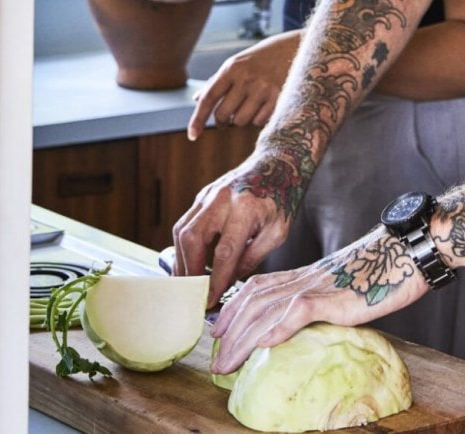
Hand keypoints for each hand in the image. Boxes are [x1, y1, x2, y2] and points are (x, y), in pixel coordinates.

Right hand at [171, 146, 309, 309]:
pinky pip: (185, 224)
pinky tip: (188, 263)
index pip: (225, 251)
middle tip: (193, 295)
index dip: (216, 279)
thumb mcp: (278, 233)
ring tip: (188, 283)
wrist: (276, 164)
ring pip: (183, 231)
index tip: (211, 300)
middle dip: (190, 271)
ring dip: (182, 260)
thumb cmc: (282, 199)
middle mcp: (223, 199)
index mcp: (247, 209)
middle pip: (194, 239)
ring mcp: (208, 195)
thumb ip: (253, 257)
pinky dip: (183, 247)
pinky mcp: (201, 196)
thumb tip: (229, 280)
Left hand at [187, 32, 300, 139]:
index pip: (209, 98)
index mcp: (232, 68)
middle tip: (226, 117)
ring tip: (251, 103)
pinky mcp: (280, 99)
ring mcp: (264, 90)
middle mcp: (246, 79)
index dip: (198, 119)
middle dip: (222, 120)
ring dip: (242, 118)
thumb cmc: (264, 57)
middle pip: (223, 115)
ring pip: (240, 121)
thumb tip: (197, 98)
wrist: (300, 48)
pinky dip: (259, 118)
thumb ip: (218, 81)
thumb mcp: (239, 62)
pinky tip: (266, 103)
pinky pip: (259, 122)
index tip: (192, 135)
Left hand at [208, 229, 427, 375]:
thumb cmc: (382, 272)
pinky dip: (277, 328)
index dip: (233, 309)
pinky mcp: (334, 298)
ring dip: (242, 338)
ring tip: (226, 362)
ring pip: (267, 309)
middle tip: (214, 359)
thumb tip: (311, 324)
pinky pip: (298, 311)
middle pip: (253, 302)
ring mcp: (316, 287)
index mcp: (304, 276)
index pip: (256, 289)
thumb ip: (322, 302)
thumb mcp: (343, 287)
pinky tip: (263, 344)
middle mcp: (303, 279)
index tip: (218, 332)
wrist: (406, 252)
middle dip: (229, 332)